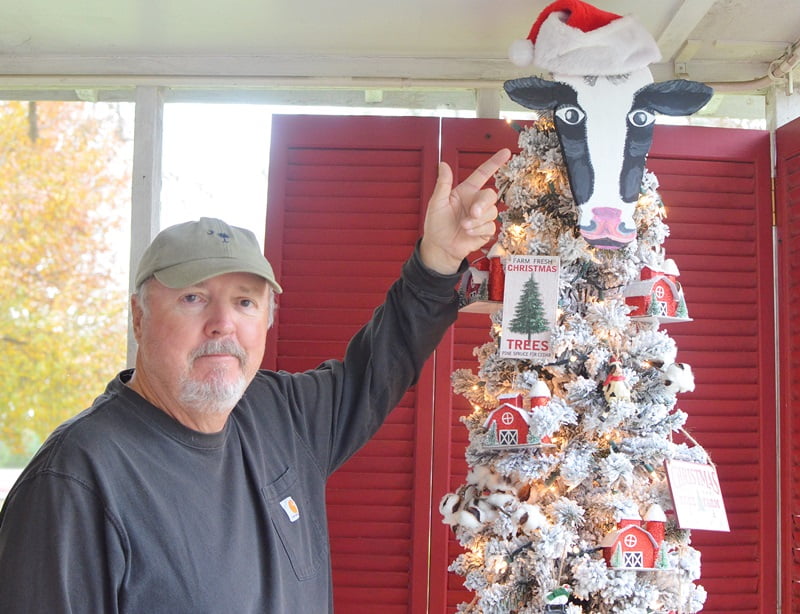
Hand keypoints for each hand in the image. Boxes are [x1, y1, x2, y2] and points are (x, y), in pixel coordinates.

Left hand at [420, 149, 511, 274]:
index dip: (494, 163)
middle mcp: (475, 202)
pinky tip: (468, 233)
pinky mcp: (485, 230)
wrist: (440, 247)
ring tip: (463, 226)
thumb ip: (443, 184)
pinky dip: (479, 230)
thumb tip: (443, 164)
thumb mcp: (436, 203)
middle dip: (483, 204)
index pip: (482, 174)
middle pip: (491, 195)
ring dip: (477, 220)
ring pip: (492, 212)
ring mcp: (482, 216)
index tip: (506, 152)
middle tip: (473, 213)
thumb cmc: (436, 224)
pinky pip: (491, 226)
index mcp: (466, 191)